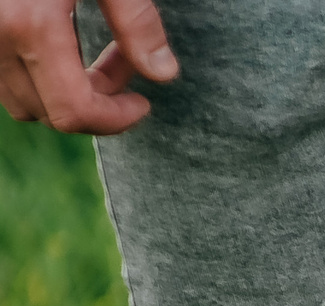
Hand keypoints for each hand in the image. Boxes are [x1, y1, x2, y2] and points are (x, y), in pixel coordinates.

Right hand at [1, 0, 175, 135]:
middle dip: (98, 106)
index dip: (116, 119)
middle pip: (51, 113)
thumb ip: (135, 20)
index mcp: (30, 26)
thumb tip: (164, 74)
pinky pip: (7, 79)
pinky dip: (40, 78)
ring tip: (105, 57)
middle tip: (129, 67)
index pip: (74, 110)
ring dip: (68, 94)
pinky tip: (69, 47)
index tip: (143, 105)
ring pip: (23, 101)